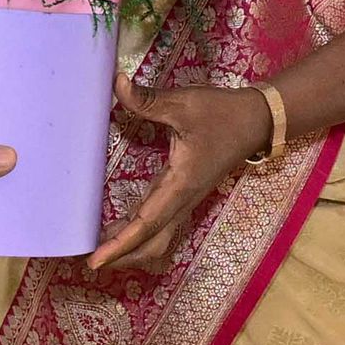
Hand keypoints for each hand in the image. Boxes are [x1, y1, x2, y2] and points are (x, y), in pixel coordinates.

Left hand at [86, 83, 274, 274]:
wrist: (256, 120)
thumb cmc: (221, 113)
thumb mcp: (183, 103)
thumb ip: (148, 99)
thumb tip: (117, 84)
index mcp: (180, 185)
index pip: (146, 224)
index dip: (119, 245)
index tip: (94, 260)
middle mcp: (181, 200)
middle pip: (151, 244)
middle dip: (122, 256)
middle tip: (88, 260)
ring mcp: (182, 199)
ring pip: (155, 237)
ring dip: (129, 247)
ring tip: (96, 248)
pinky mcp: (181, 193)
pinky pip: (158, 222)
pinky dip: (136, 231)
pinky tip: (117, 228)